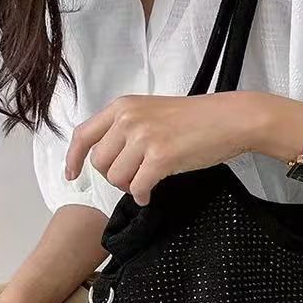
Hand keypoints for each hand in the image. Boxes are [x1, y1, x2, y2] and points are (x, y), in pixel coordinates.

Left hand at [65, 92, 278, 205]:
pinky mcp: (161, 157)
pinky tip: (150, 195)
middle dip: (113, 178)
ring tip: (147, 183)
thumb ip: (128, 128)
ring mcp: (144, 137)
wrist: (229, 119)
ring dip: (130, 187)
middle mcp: (128, 119)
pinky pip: (138, 187)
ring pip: (117, 178)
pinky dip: (142, 196)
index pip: (84, 135)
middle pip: (100, 163)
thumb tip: (111, 158)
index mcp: (123, 106)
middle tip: (133, 179)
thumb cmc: (198, 119)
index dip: (74, 159)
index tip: (72, 175)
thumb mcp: (153, 112)